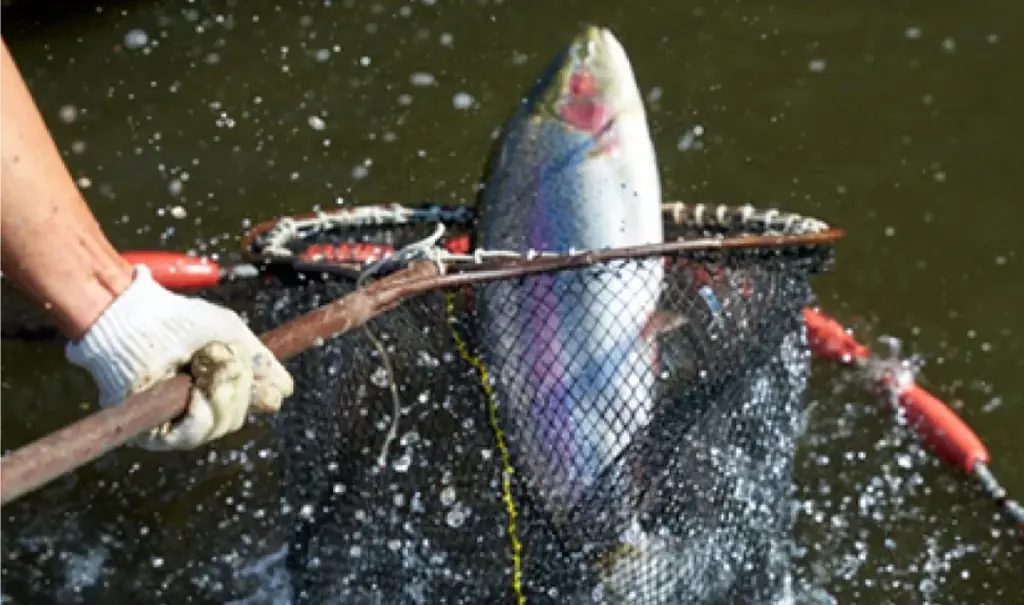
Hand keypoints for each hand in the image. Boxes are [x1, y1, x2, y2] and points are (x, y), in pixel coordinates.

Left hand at [65, 265, 293, 450]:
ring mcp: (175, 421)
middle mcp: (196, 407)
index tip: (269, 386)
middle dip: (239, 388)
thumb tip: (285, 389)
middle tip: (226, 361)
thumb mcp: (230, 335)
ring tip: (206, 369)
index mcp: (214, 385)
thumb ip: (260, 361)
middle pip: (237, 419)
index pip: (250, 405)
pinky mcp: (154, 432)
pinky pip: (194, 434)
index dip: (264, 397)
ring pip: (221, 427)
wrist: (135, 319)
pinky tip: (196, 392)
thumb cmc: (175, 320)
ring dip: (222, 396)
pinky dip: (202, 412)